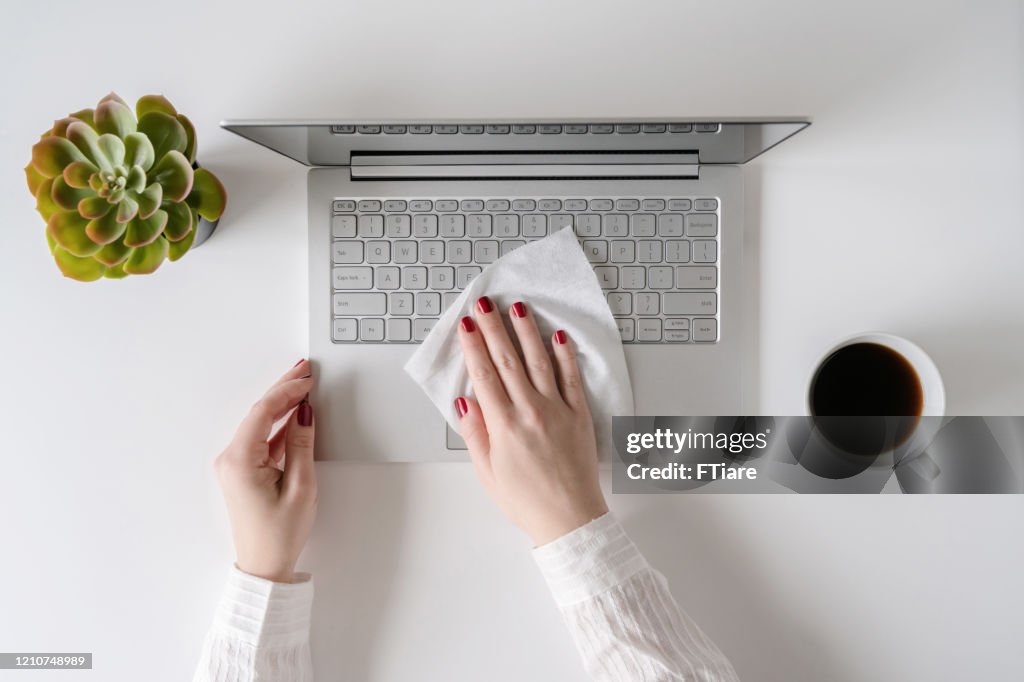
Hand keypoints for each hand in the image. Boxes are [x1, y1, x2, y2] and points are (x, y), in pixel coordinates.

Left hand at [213, 360, 316, 582]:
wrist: (264, 567)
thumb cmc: (280, 534)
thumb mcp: (301, 486)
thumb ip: (301, 444)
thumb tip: (304, 413)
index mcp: (239, 460)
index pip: (263, 412)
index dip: (287, 391)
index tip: (308, 379)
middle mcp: (230, 458)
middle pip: (258, 413)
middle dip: (283, 390)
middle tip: (305, 370)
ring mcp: (234, 465)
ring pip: (260, 424)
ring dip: (282, 405)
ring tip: (304, 386)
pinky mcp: (242, 471)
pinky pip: (261, 439)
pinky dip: (279, 425)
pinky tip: (296, 415)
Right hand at [456, 297, 606, 545]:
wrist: (569, 519)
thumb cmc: (526, 501)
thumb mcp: (487, 472)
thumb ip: (476, 433)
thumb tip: (465, 400)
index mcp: (504, 426)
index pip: (484, 375)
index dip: (473, 347)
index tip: (466, 325)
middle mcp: (530, 411)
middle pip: (508, 361)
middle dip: (494, 329)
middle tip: (485, 304)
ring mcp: (558, 410)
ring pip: (539, 362)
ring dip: (527, 332)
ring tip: (518, 309)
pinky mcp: (580, 415)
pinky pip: (572, 378)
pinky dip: (565, 355)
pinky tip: (558, 336)